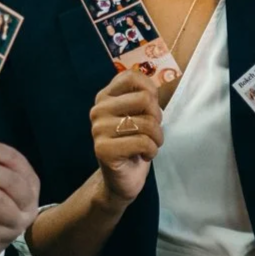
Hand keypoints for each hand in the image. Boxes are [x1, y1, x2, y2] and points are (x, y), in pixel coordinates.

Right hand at [90, 71, 163, 206]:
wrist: (121, 179)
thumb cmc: (134, 143)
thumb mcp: (140, 115)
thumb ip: (144, 97)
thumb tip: (152, 86)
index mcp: (105, 97)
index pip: (131, 76)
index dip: (150, 91)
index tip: (149, 110)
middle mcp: (98, 110)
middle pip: (145, 99)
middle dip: (157, 118)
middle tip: (151, 132)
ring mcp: (98, 130)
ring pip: (146, 123)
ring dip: (157, 138)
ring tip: (149, 145)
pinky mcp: (103, 149)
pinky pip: (143, 142)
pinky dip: (152, 151)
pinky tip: (143, 155)